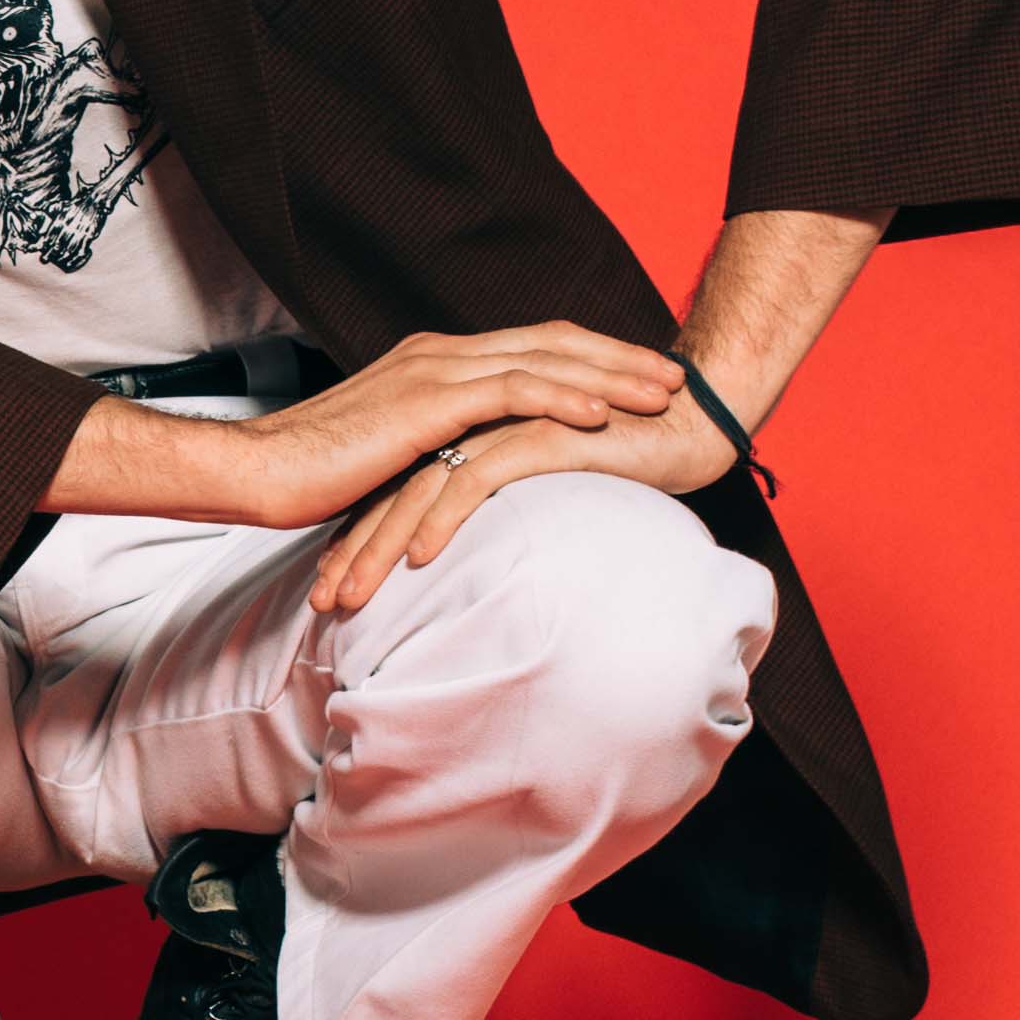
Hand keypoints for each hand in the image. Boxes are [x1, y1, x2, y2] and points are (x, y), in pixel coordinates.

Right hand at [49, 323, 684, 525]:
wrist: (256, 471)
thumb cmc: (311, 475)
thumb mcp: (389, 457)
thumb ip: (432, 452)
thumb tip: (465, 479)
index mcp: (433, 361)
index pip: (528, 348)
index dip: (588, 359)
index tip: (635, 378)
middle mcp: (440, 353)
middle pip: (550, 343)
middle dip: (617, 357)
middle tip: (672, 375)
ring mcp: (433, 372)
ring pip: (543, 361)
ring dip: (609, 375)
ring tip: (659, 392)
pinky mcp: (426, 404)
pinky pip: (511, 392)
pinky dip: (562, 399)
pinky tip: (603, 415)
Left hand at [310, 382, 733, 619]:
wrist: (693, 417)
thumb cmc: (628, 456)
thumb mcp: (547, 490)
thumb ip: (505, 505)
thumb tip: (476, 560)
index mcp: (473, 431)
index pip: (399, 485)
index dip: (364, 535)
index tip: (335, 588)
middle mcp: (478, 423)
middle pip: (395, 487)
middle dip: (355, 548)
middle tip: (326, 602)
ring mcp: (505, 424)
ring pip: (422, 486)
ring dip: (381, 545)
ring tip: (354, 596)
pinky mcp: (539, 434)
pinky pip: (476, 478)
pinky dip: (442, 519)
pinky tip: (420, 558)